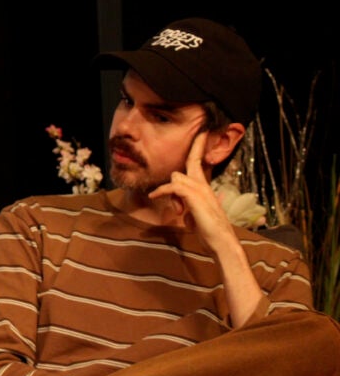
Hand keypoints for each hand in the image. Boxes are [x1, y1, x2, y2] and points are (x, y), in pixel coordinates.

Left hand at [148, 131, 234, 249]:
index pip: (199, 164)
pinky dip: (162, 192)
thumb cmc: (210, 233)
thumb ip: (188, 208)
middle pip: (188, 166)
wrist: (222, 243)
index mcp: (205, 189)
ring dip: (170, 192)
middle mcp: (204, 186)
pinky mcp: (193, 197)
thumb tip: (181, 209)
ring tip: (178, 211)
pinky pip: (172, 187)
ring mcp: (200, 190)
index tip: (203, 132)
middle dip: (189, 159)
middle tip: (199, 143)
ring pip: (176, 177)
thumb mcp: (195, 217)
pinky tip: (154, 196)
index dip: (199, 148)